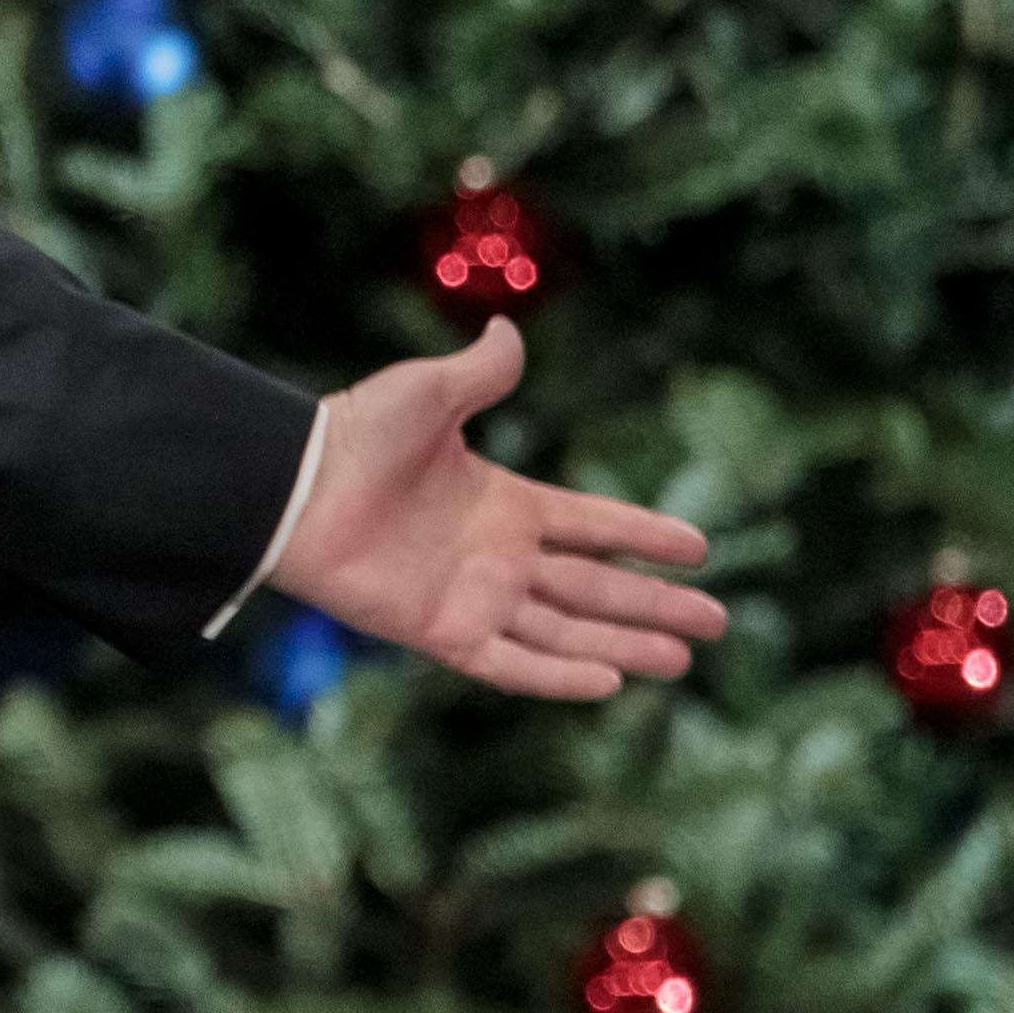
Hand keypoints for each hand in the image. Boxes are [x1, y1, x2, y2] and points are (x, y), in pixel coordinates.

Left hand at [268, 317, 727, 703]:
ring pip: (567, 628)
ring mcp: (473, 596)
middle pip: (596, 586)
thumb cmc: (354, 435)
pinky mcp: (442, 631)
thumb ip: (480, 373)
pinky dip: (559, 674)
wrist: (295, 487)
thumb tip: (507, 331)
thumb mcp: (428, 393)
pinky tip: (611, 682)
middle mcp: (498, 555)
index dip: (645, 537)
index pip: (593, 524)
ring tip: (682, 660)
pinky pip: (512, 661)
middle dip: (656, 605)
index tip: (700, 549)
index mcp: (504, 501)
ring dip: (624, 644)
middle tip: (718, 623)